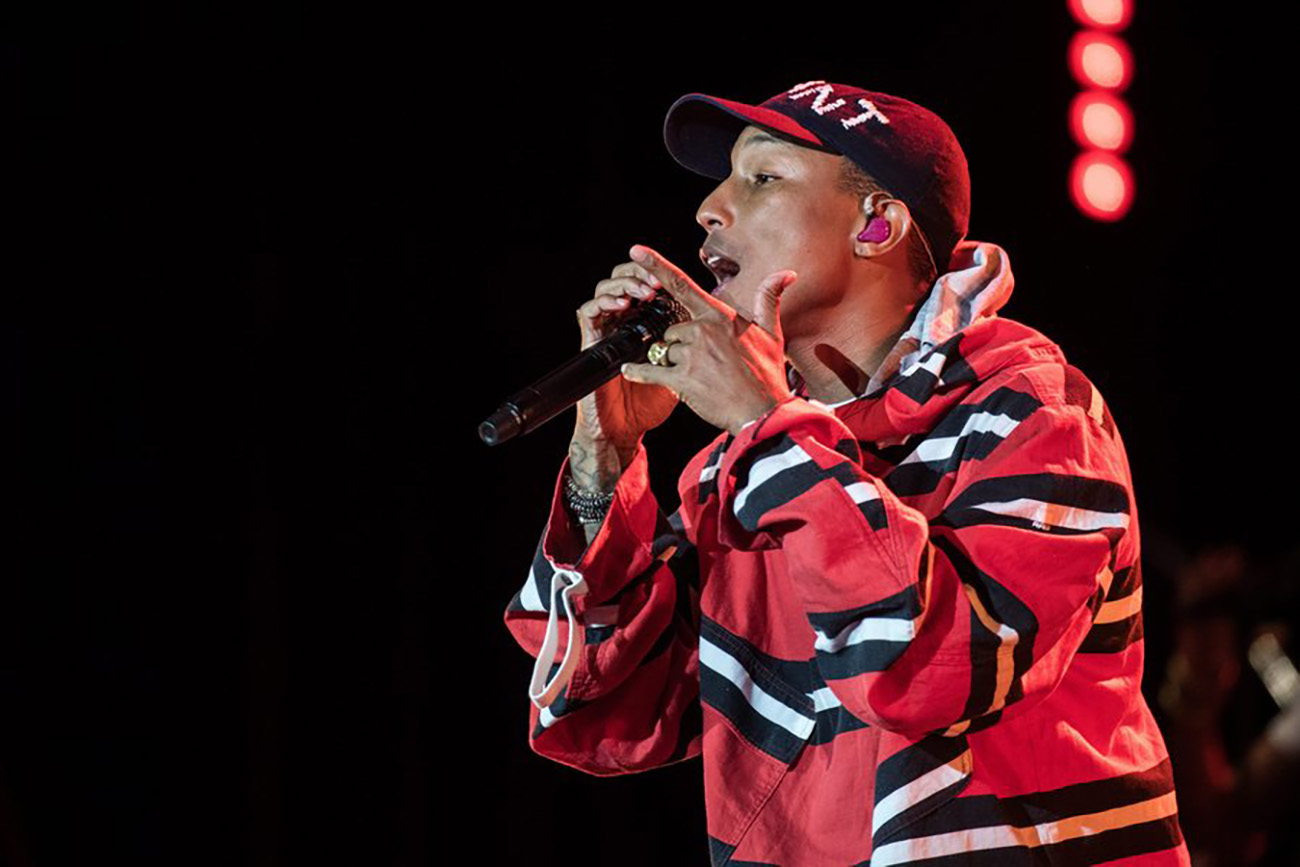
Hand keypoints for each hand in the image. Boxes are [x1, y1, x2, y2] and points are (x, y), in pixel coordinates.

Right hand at [571, 257, 680, 470]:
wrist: (623, 429)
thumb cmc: (651, 405)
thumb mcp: (681, 373)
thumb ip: (695, 353)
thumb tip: (728, 338)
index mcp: (644, 324)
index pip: (647, 285)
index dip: (656, 270)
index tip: (670, 271)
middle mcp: (623, 323)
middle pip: (624, 278)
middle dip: (639, 274)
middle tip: (655, 283)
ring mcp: (605, 331)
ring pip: (605, 288)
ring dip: (623, 285)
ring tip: (641, 293)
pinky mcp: (590, 343)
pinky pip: (588, 313)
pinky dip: (602, 303)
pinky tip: (620, 306)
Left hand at [620, 244, 796, 434]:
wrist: (763, 412)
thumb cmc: (767, 374)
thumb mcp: (771, 333)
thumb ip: (768, 299)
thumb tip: (786, 273)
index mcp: (719, 316)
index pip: (682, 286)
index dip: (656, 266)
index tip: (636, 251)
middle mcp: (702, 330)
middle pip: (672, 331)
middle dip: (681, 347)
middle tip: (706, 366)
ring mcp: (691, 354)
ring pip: (664, 352)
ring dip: (673, 365)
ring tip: (700, 378)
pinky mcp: (682, 378)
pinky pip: (649, 370)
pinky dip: (638, 372)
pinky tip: (630, 371)